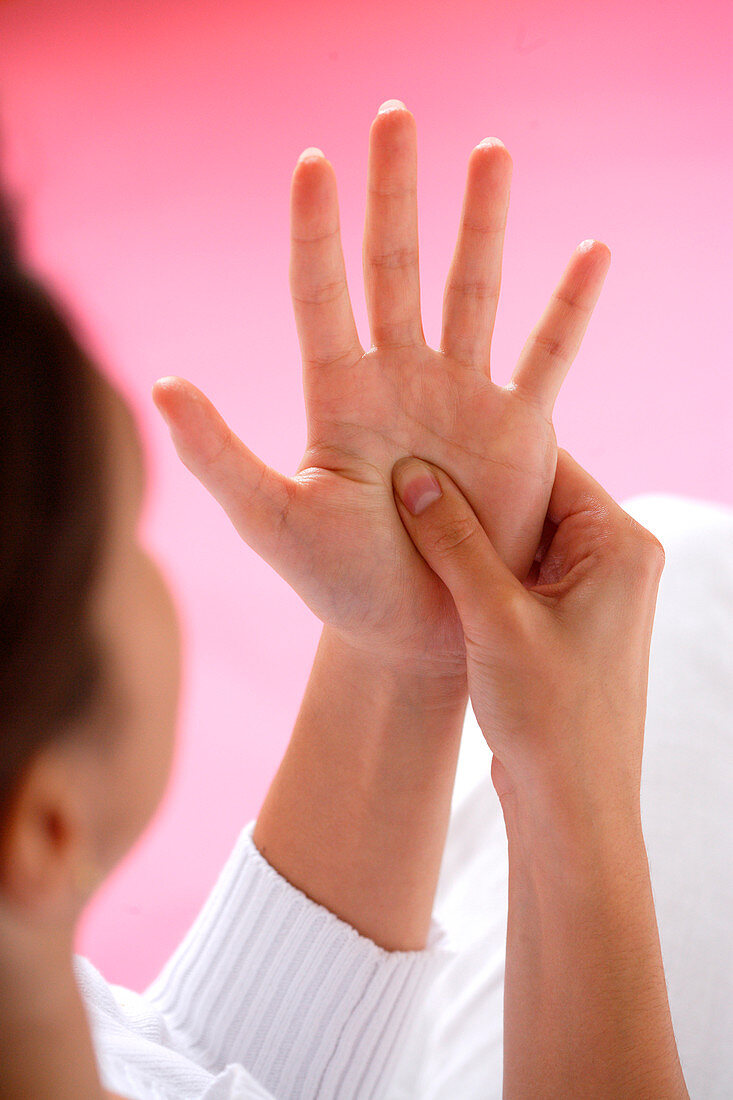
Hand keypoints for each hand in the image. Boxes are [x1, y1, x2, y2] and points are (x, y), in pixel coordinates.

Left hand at [152, 102, 609, 684]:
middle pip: (394, 268)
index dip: (315, 230)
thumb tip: (163, 383)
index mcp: (336, 393)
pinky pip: (548, 357)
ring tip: (490, 150)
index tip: (310, 164)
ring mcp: (460, 396)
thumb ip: (218, 455)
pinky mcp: (516, 429)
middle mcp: (398, 378)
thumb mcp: (271, 520)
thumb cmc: (337, 584)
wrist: (412, 634)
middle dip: (394, 194)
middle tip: (395, 117)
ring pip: (470, 291)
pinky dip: (570, 307)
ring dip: (480, 222)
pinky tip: (591, 251)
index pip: (319, 293)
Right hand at [392, 445, 665, 814]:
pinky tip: (435, 575)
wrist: (571, 809)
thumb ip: (455, 542)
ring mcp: (592, 595)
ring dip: (473, 540)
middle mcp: (615, 562)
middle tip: (408, 486)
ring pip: (521, 540)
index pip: (550, 467)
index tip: (427, 450)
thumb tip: (414, 476)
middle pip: (534, 501)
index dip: (489, 457)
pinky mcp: (566, 625)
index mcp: (620, 546)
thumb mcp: (495, 619)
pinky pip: (519, 577)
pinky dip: (481, 574)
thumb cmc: (550, 718)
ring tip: (413, 527)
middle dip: (474, 499)